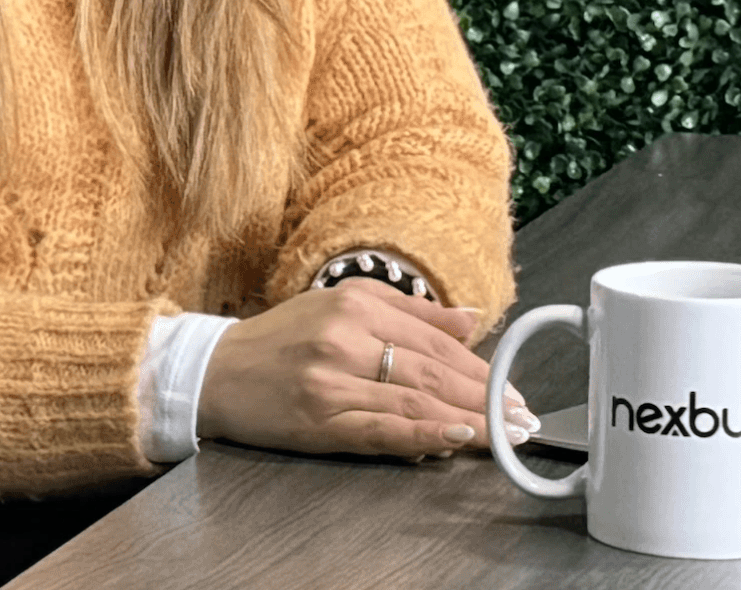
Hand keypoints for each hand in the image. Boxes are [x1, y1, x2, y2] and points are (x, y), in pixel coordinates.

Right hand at [196, 278, 540, 459]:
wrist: (215, 371)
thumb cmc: (280, 339)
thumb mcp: (340, 304)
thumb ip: (409, 312)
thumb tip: (471, 318)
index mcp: (356, 302)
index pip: (436, 340)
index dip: (483, 367)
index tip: (514, 388)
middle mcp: (347, 335)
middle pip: (434, 371)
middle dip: (488, 397)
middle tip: (525, 418)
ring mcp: (333, 379)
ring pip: (416, 400)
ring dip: (469, 420)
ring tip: (505, 435)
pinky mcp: (320, 418)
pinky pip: (384, 428)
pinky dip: (425, 435)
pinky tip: (455, 439)